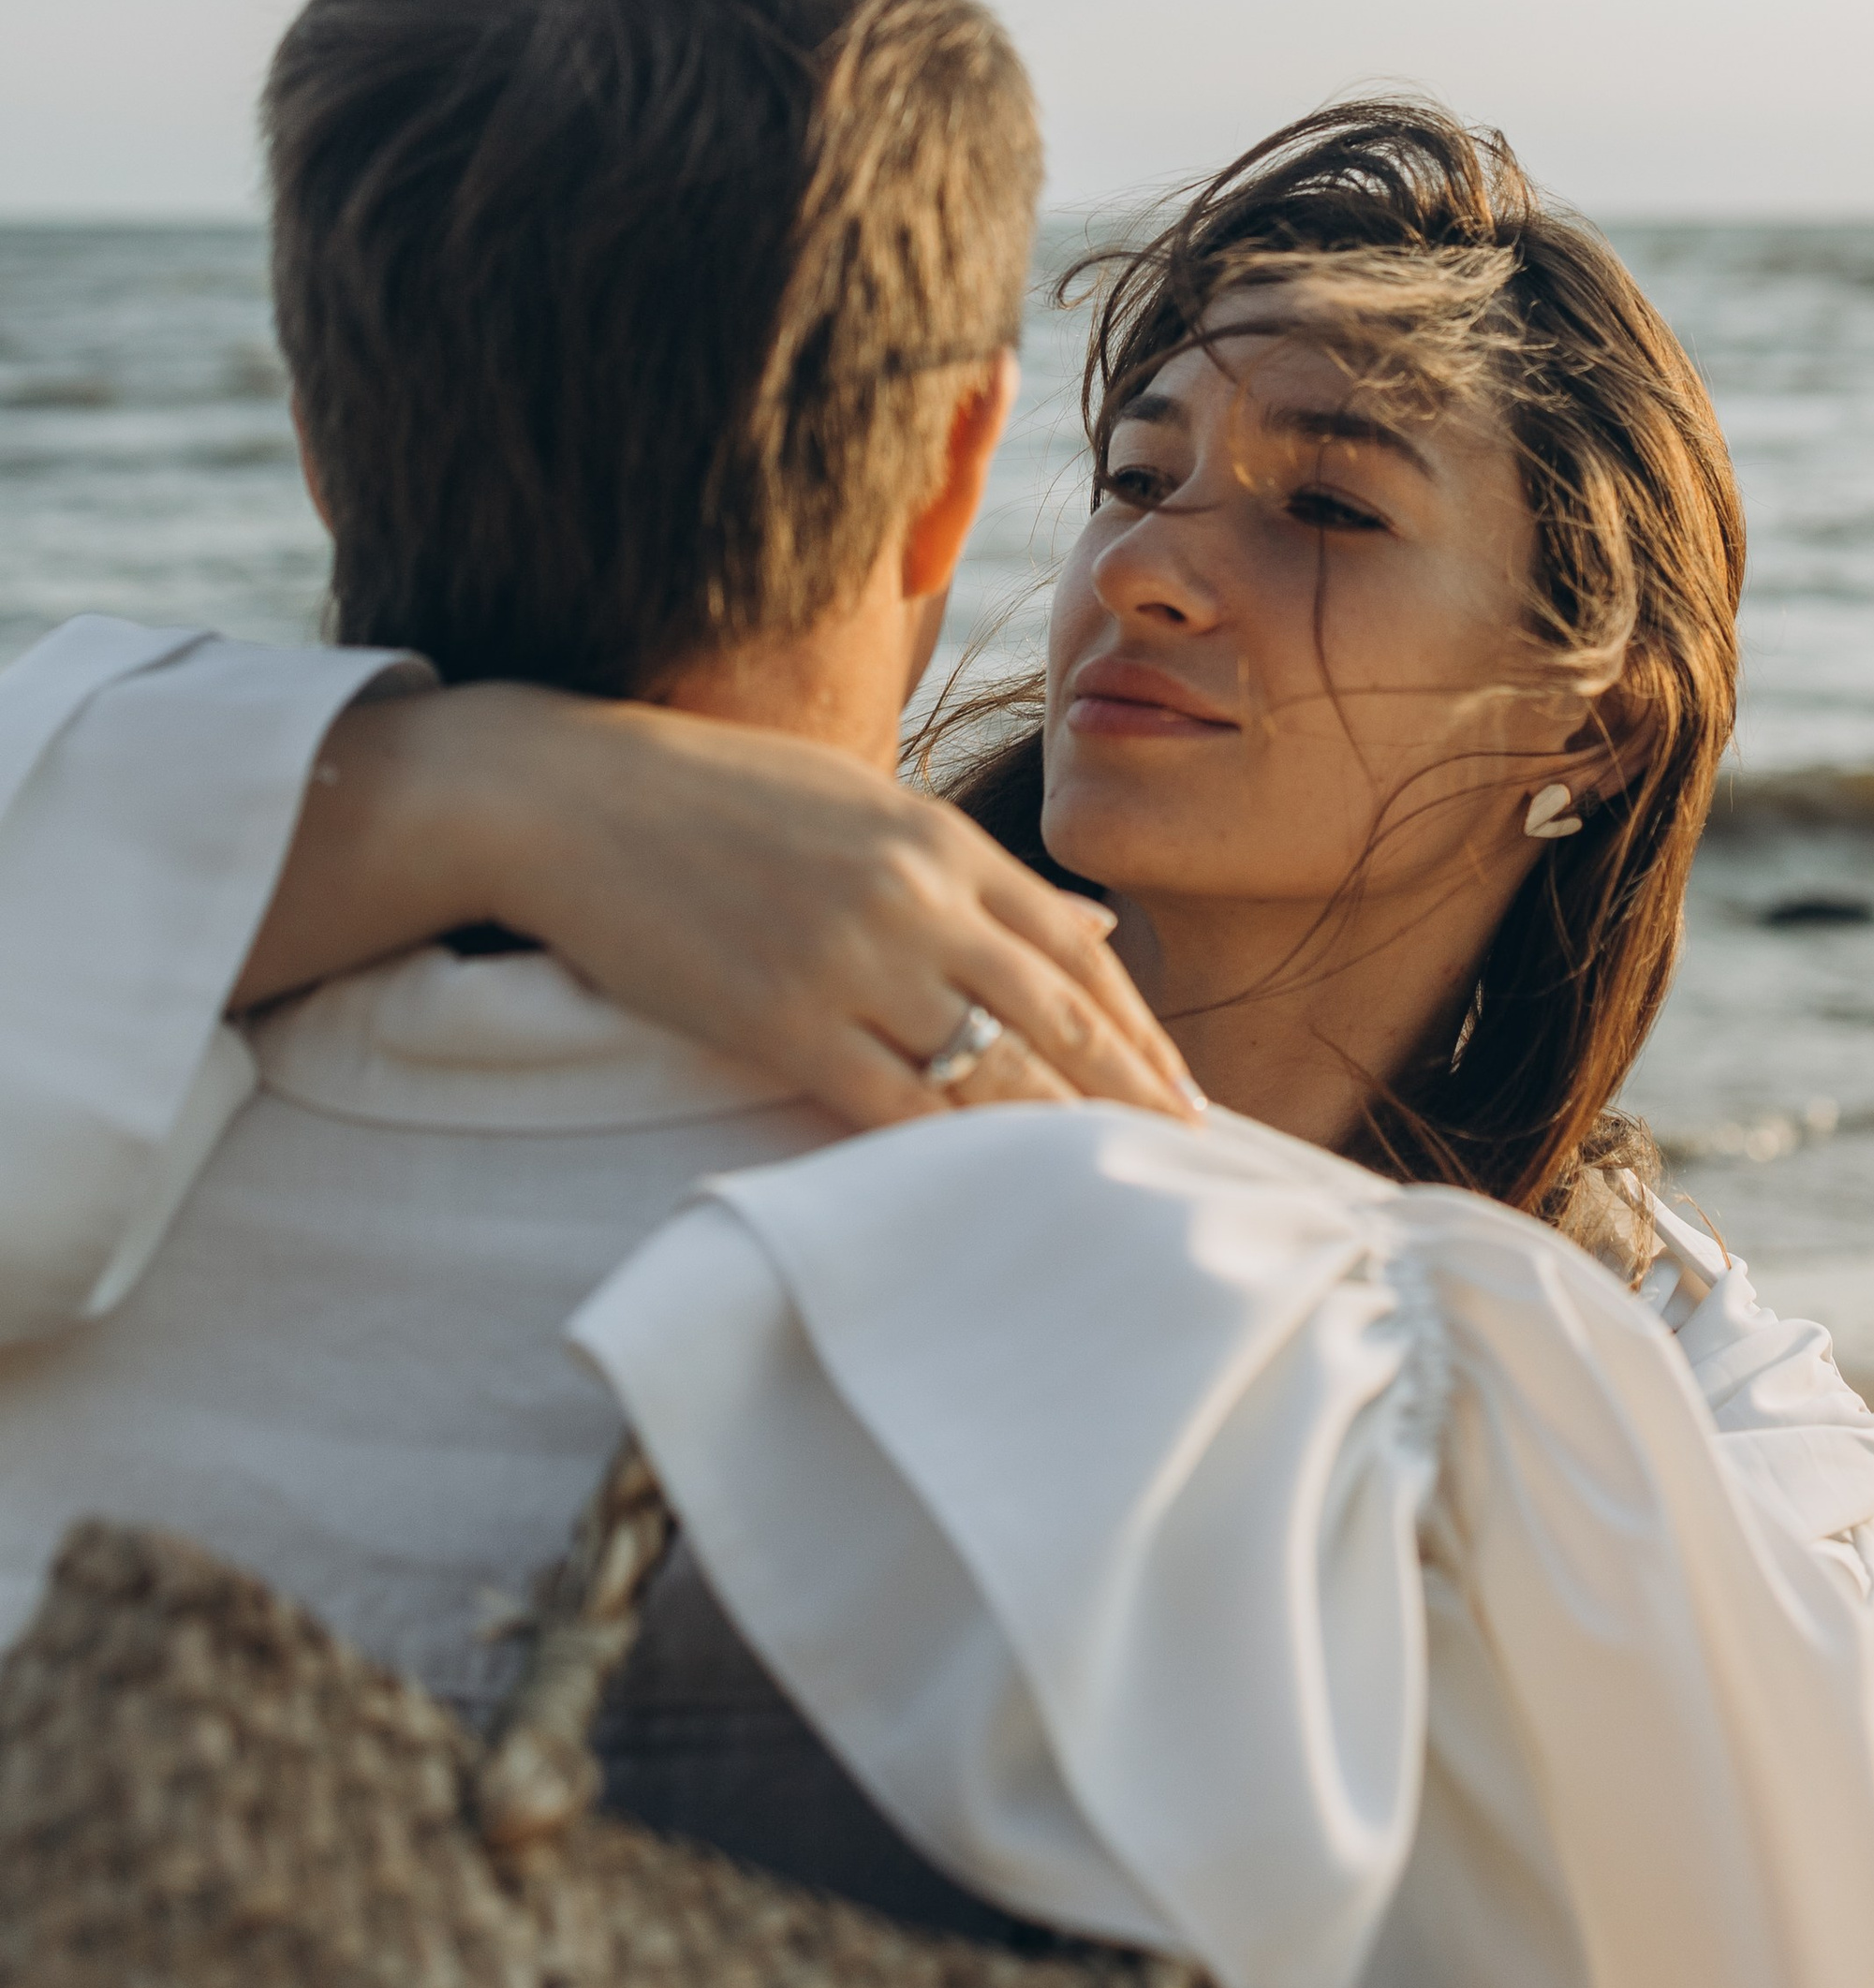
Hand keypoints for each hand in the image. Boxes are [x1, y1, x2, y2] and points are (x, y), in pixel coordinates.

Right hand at [236, 680, 1203, 1128]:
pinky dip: (949, 1153)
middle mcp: (916, 899)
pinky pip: (890, 1105)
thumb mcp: (864, 798)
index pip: (1078, 950)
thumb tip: (1091, 919)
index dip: (1142, 1031)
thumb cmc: (716, 793)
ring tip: (1109, 1193)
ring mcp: (851, 961)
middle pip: (1058, 1017)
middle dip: (1131, 1097)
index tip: (1185, 1095)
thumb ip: (977, 867)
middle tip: (1186, 1164)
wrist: (572, 796)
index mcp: (940, 839)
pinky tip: (989, 1193)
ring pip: (988, 1070)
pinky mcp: (781, 1020)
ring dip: (1057, 1137)